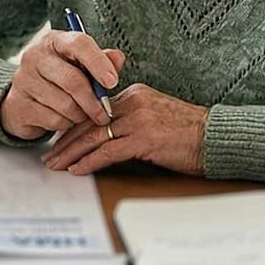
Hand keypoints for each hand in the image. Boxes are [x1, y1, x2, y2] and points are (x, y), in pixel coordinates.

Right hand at [0, 30, 125, 140]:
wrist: (23, 97)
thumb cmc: (59, 77)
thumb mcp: (80, 64)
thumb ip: (101, 60)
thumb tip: (118, 58)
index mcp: (54, 41)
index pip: (79, 44)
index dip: (98, 63)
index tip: (112, 82)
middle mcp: (35, 56)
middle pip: (73, 80)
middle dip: (93, 101)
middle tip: (104, 112)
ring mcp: (24, 81)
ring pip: (65, 104)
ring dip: (80, 114)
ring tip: (82, 113)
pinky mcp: (19, 105)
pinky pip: (54, 120)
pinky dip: (66, 124)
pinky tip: (64, 118)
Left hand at [40, 83, 206, 176]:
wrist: (215, 137)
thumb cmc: (189, 132)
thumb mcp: (157, 116)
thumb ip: (133, 120)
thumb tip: (108, 138)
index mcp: (135, 94)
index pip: (94, 110)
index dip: (74, 126)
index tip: (60, 140)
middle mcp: (134, 102)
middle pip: (89, 121)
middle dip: (66, 140)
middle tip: (49, 154)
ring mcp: (138, 120)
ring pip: (94, 136)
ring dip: (71, 153)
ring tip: (56, 165)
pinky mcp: (144, 139)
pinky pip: (109, 151)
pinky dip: (89, 161)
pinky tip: (77, 170)